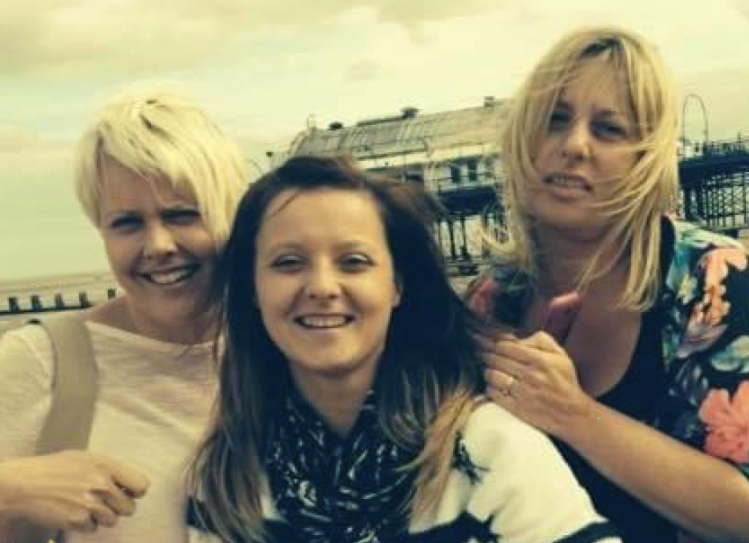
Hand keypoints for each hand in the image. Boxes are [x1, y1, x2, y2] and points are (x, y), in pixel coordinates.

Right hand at [0, 451, 148, 533]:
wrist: (26, 484)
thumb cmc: (56, 469)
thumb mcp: (87, 459)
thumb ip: (110, 469)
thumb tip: (130, 484)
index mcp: (107, 465)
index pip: (141, 485)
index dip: (136, 492)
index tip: (129, 493)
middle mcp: (102, 484)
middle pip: (130, 508)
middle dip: (118, 507)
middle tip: (103, 501)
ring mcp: (90, 504)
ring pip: (113, 520)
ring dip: (102, 516)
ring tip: (85, 505)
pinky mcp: (77, 520)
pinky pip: (93, 528)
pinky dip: (85, 524)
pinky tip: (73, 512)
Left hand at [481, 331, 593, 437]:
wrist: (572, 413)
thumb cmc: (564, 381)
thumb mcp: (560, 355)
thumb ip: (539, 340)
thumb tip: (516, 338)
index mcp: (540, 360)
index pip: (506, 346)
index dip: (491, 342)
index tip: (481, 340)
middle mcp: (530, 375)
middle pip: (496, 359)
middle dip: (485, 354)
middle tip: (480, 352)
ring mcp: (522, 392)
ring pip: (492, 375)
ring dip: (487, 370)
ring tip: (488, 368)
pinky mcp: (516, 407)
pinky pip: (493, 393)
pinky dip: (490, 386)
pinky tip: (494, 383)